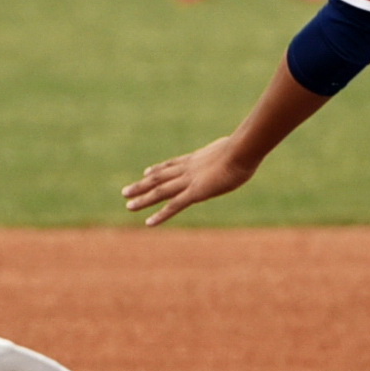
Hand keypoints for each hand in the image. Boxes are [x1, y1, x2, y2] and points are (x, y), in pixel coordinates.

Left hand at [123, 135, 258, 226]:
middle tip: (125, 191)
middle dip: (141, 185)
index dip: (158, 169)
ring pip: (160, 191)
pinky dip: (160, 215)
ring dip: (143, 199)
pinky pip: (173, 206)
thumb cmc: (244, 148)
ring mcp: (189, 181)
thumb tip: (243, 147)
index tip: (146, 172)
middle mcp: (187, 169)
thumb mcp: (235, 148)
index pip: (172, 164)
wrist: (242, 150)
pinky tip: (149, 223)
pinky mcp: (195, 193)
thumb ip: (231, 151)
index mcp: (196, 159)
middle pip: (159, 177)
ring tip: (128, 205)